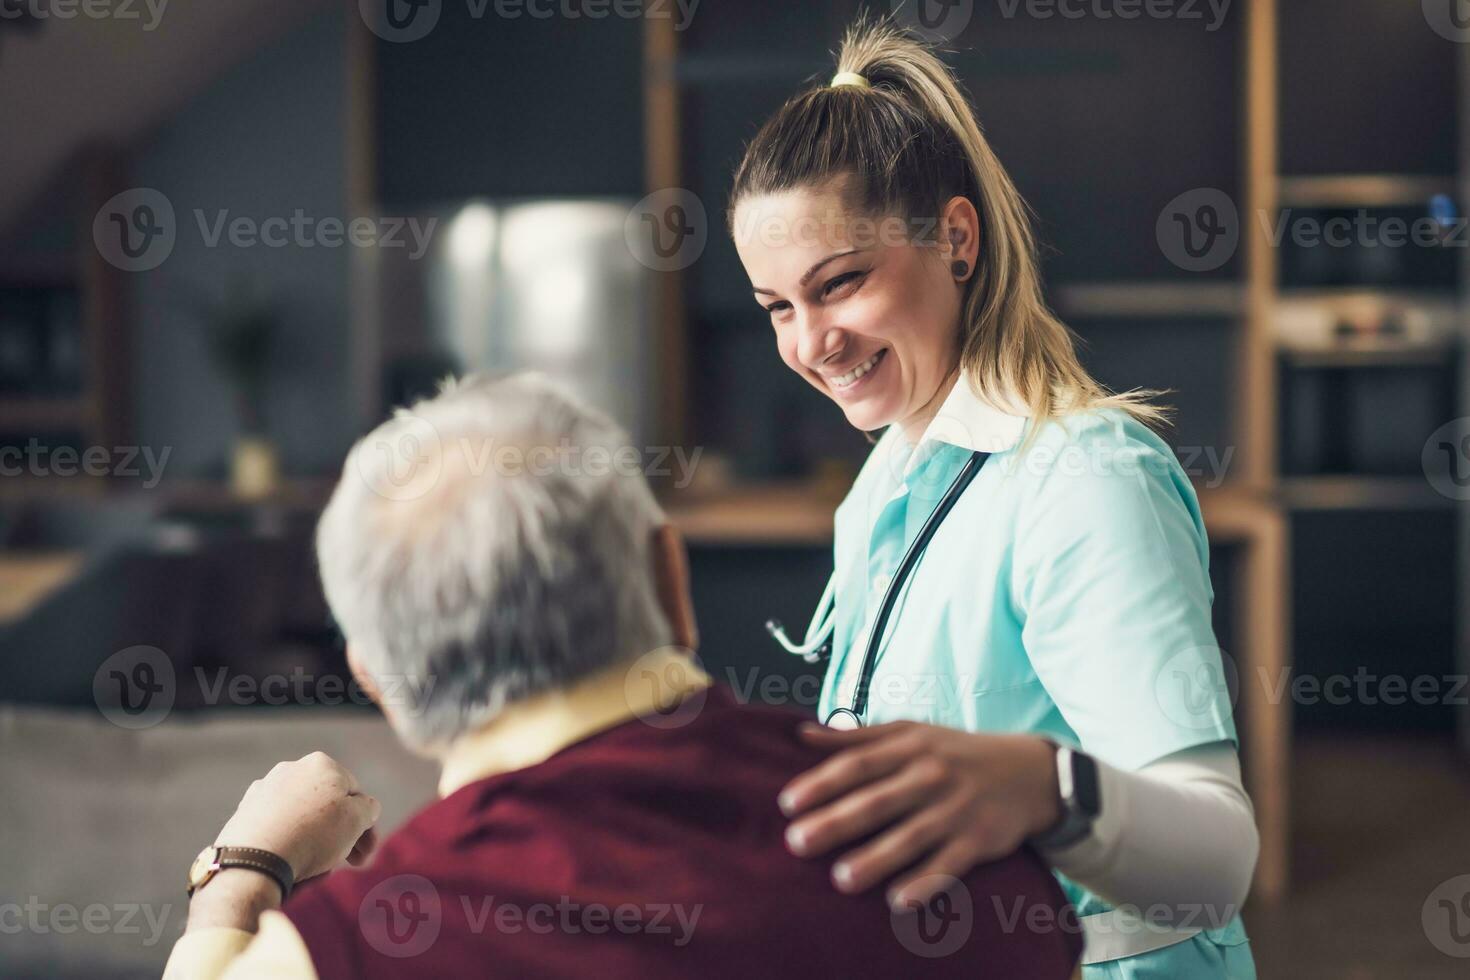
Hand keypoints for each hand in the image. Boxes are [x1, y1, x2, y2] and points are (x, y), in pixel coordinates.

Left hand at [215, 751, 381, 883]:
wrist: (253, 860)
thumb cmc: (311, 837)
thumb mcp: (357, 820)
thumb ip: (368, 808)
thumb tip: (366, 806)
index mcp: (322, 764)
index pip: (355, 793)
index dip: (364, 824)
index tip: (365, 851)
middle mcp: (291, 769)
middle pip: (327, 804)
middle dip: (341, 833)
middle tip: (350, 861)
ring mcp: (265, 790)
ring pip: (302, 817)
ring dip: (315, 840)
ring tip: (318, 869)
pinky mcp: (245, 812)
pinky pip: (278, 827)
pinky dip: (288, 841)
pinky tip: (291, 862)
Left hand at [778, 722, 1060, 909]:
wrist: (1029, 772)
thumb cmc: (955, 752)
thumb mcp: (910, 733)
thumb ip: (857, 738)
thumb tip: (800, 734)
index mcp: (909, 748)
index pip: (858, 764)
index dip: (822, 783)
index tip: (788, 803)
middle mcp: (931, 777)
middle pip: (877, 802)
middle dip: (836, 823)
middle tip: (797, 843)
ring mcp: (956, 811)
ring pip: (911, 838)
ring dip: (876, 859)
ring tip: (841, 879)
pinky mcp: (979, 841)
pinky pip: (949, 865)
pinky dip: (925, 882)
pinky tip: (898, 899)